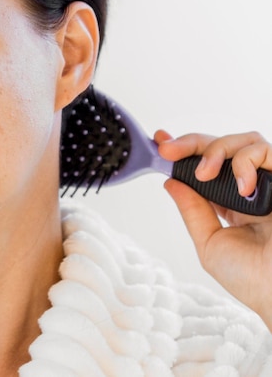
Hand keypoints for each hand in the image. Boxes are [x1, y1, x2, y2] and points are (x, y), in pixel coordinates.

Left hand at [155, 129, 271, 329]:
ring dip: (216, 150)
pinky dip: (245, 162)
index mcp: (233, 202)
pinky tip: (242, 188)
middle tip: (167, 150)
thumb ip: (192, 211)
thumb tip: (170, 183)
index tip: (160, 142)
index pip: (207, 165)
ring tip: (204, 174)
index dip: (184, 150)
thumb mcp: (210, 243)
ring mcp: (270, 181)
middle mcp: (252, 187)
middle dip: (189, 143)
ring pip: (243, 141)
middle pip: (221, 146)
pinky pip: (264, 150)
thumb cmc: (254, 279)